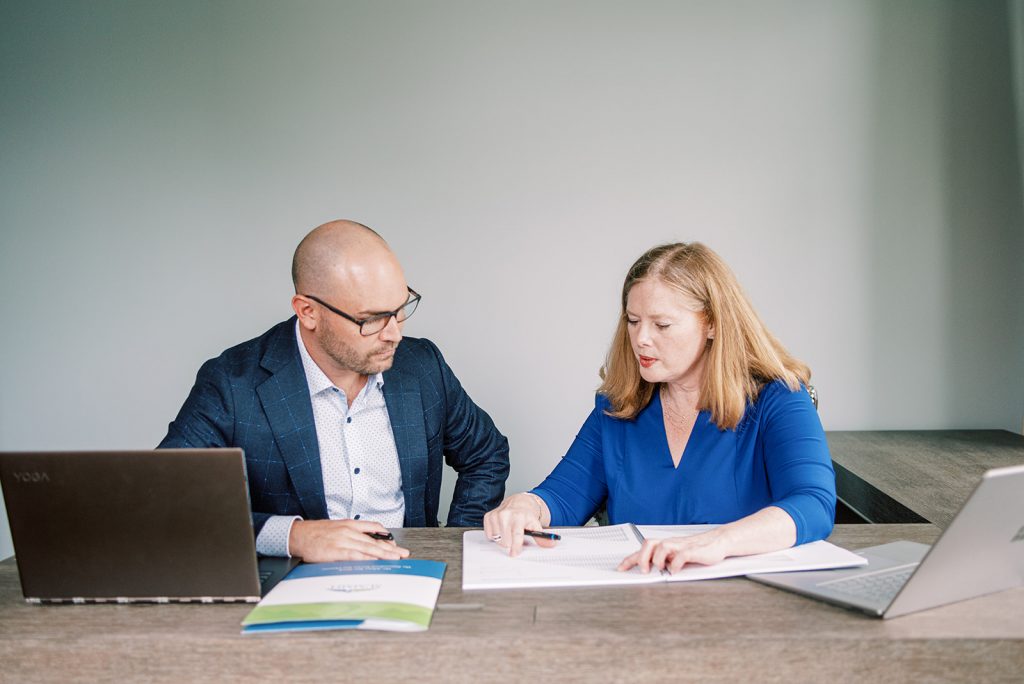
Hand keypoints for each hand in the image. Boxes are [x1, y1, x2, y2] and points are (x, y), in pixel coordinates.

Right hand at [288, 519, 409, 562]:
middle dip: (391, 548)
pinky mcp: (336, 551)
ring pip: (368, 548)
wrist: (298, 535)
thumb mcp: (336, 527)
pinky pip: (355, 555)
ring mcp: (343, 541)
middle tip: (403, 553)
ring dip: (383, 554)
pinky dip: (366, 559)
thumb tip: (365, 540)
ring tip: (395, 558)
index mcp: (349, 524)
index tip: (396, 544)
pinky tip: (375, 562)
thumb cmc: (316, 533)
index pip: (374, 528)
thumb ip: (351, 533)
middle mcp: (349, 531)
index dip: (387, 537)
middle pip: (374, 540)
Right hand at [482, 493, 555, 556]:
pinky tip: (501, 529)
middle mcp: (506, 515)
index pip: (516, 534)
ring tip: (509, 533)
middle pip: (505, 541)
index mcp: (519, 517)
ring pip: (497, 540)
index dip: (515, 546)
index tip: (514, 554)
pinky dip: (495, 535)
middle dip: (510, 544)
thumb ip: (542, 537)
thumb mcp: (536, 525)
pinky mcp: (488, 517)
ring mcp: (496, 515)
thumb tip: (551, 544)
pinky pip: (489, 535)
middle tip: (515, 538)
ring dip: (503, 540)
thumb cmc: (526, 516)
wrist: (518, 503)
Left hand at [617, 530, 727, 573]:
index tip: (621, 568)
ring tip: (659, 569)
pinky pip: (682, 555)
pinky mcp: (694, 551)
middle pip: (649, 543)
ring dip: (657, 559)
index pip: (643, 549)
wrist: (719, 541)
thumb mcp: (678, 556)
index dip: (630, 558)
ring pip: (663, 546)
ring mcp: (682, 546)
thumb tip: (652, 572)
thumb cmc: (698, 549)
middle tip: (643, 571)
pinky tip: (675, 571)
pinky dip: (676, 564)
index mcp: (665, 545)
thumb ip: (666, 562)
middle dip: (642, 557)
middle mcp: (671, 544)